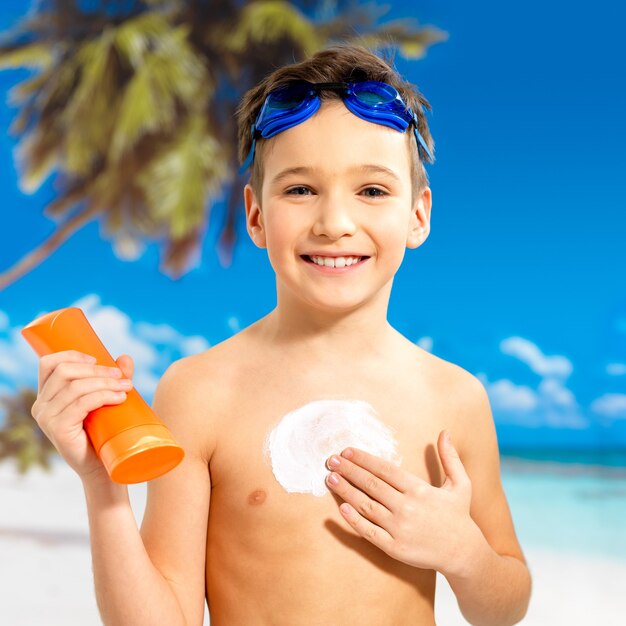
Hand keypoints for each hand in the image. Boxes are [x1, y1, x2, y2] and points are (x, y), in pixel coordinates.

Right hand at [30, 350, 133, 481]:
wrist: (103, 466)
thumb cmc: (104, 431)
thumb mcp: (108, 398)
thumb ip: (115, 377)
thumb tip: (125, 357)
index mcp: (47, 395)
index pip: (48, 363)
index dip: (72, 355)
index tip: (97, 360)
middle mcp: (41, 405)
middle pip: (66, 372)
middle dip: (98, 370)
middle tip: (122, 377)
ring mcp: (47, 418)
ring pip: (76, 387)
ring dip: (106, 383)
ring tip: (127, 387)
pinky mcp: (58, 430)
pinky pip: (81, 404)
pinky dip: (103, 396)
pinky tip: (119, 398)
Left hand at [325, 429, 476, 573]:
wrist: (463, 553)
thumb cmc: (459, 516)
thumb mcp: (461, 484)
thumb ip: (450, 458)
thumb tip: (445, 432)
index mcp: (419, 489)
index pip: (385, 469)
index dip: (364, 459)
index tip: (347, 451)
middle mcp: (407, 507)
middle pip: (371, 484)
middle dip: (348, 470)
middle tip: (330, 460)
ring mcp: (399, 528)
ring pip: (366, 505)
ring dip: (346, 491)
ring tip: (330, 478)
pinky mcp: (394, 547)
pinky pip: (369, 531)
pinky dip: (354, 520)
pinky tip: (341, 508)